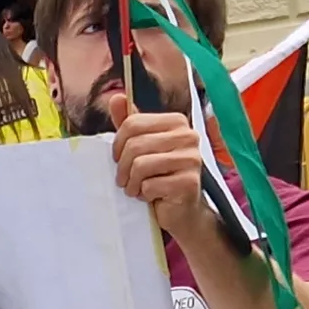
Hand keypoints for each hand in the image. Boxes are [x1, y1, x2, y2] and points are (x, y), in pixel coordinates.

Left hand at [110, 107, 213, 236]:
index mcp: (176, 122)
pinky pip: (150, 185)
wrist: (180, 210)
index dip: (118, 144)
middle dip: (123, 167)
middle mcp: (188, 136)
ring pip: (141, 165)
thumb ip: (130, 123)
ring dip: (132, 183)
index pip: (132, 123)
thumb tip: (116, 97)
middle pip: (135, 144)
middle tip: (125, 179)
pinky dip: (144, 194)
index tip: (118, 158)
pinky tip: (152, 196)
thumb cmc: (159, 176)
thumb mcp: (142, 147)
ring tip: (136, 188)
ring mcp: (192, 159)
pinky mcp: (189, 182)